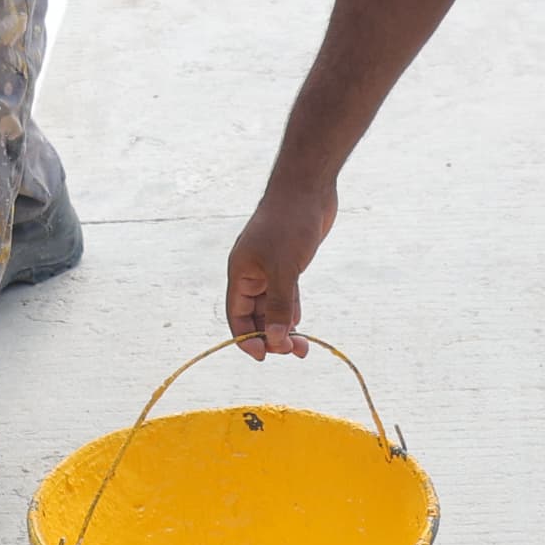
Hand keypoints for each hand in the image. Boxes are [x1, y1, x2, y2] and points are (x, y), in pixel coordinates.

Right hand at [224, 181, 337, 356]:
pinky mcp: (289, 263)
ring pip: (273, 307)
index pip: (236, 316)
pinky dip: (291, 311)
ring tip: (302, 348)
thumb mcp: (284, 269)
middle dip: (271, 336)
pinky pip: (286, 295)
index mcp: (240, 273)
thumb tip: (275, 340)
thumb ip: (279, 305)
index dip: (247, 339)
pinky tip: (300, 324)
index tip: (264, 357)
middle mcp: (252, 273)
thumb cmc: (289, 224)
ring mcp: (270, 268)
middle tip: (293, 352)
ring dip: (284, 327)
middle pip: (255, 315)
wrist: (307, 188)